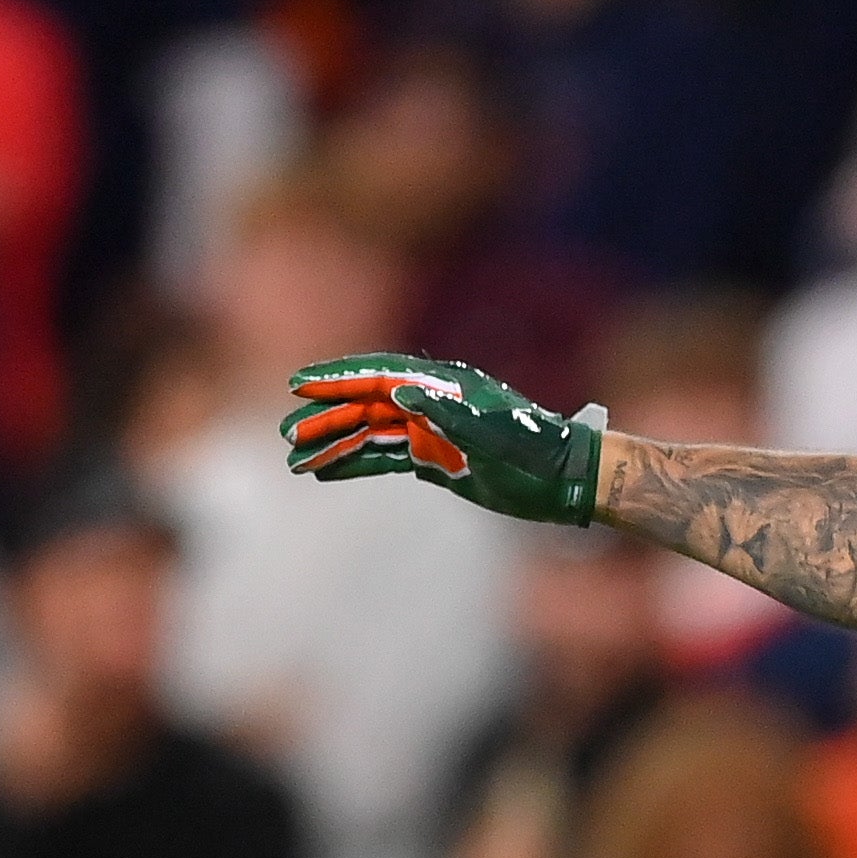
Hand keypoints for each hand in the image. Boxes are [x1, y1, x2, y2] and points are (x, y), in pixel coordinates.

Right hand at [280, 353, 601, 526]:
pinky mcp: (437, 459)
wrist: (569, 481)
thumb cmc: (538, 455)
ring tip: (296, 459)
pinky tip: (326, 473)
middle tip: (287, 434)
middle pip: (367, 405)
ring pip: (371, 434)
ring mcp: (432, 431)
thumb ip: (448, 417)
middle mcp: (433, 403)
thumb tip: (401, 392)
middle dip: (326, 417)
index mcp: (446, 387)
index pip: (380, 376)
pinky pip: (387, 459)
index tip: (298, 385)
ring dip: (334, 444)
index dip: (338, 379)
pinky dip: (356, 465)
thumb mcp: (495, 438)